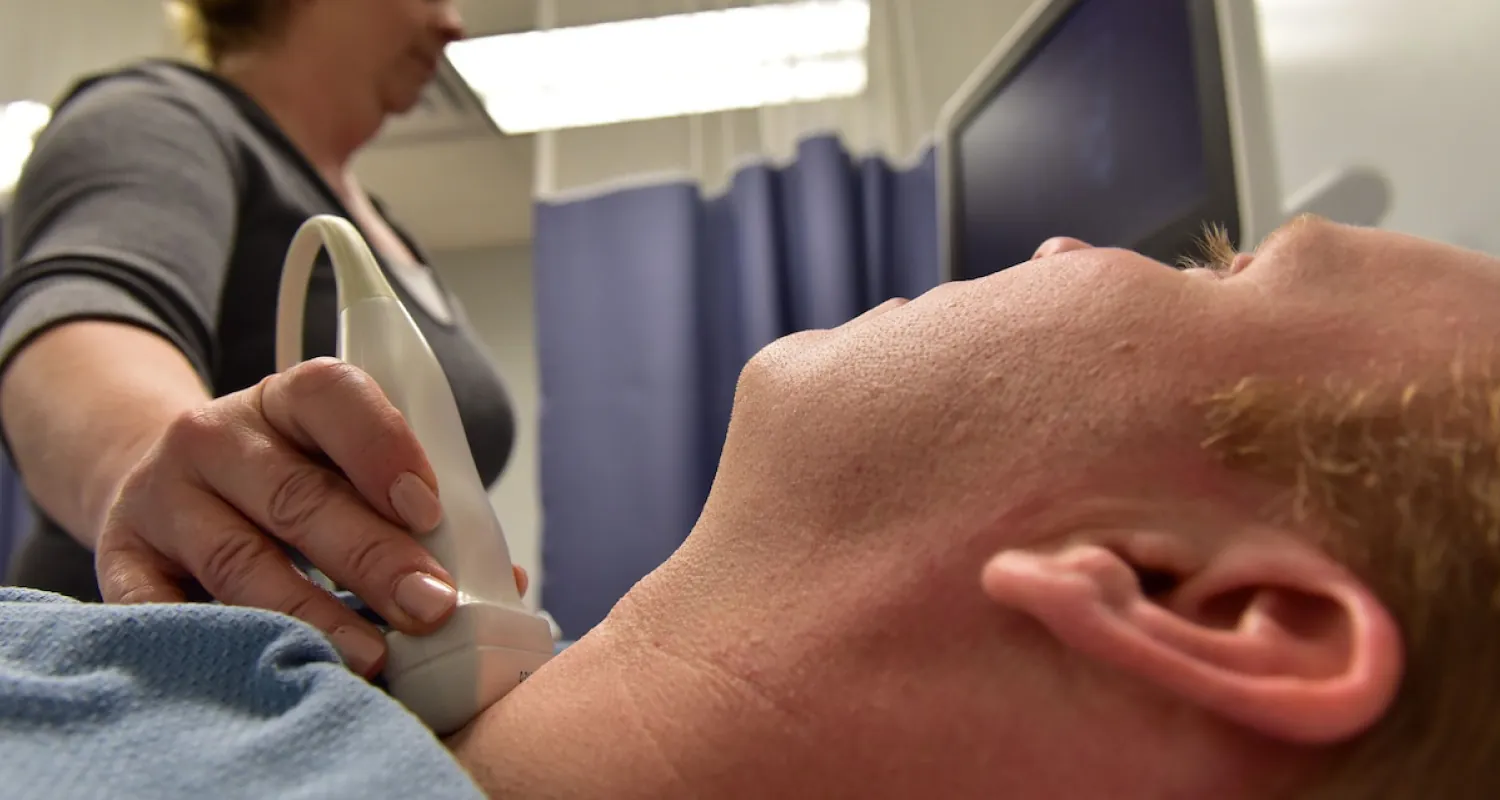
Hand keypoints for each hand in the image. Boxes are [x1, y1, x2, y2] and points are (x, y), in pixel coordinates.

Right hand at [94, 357, 527, 676]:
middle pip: (298, 494)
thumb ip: (415, 511)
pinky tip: (274, 663)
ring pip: (239, 559)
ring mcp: (164, 496)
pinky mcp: (125, 557)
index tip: (429, 509)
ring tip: (373, 656)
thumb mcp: (343, 467)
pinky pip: (164, 606)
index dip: (383, 447)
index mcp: (287, 399)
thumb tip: (500, 583)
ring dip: (312, 613)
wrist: (162, 480)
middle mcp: (216, 435)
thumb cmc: (288, 480)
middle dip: (372, 556)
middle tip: (430, 605)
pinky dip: (220, 639)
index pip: (332, 395)